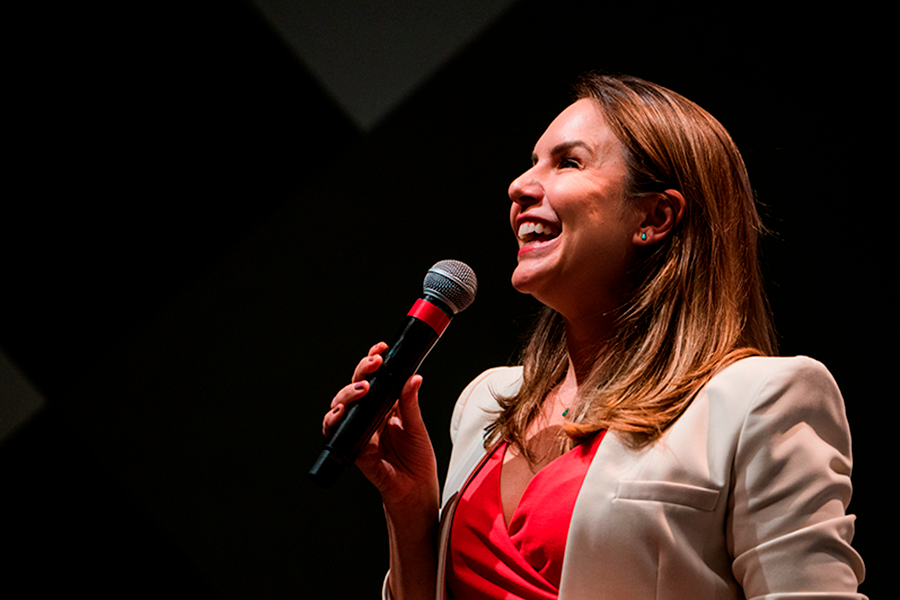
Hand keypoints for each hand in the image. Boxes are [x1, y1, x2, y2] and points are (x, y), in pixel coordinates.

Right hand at [323, 342, 439, 509]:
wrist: (415, 489)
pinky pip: (336, 431)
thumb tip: (413, 377)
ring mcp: (359, 429)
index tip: (381, 350)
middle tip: (374, 365)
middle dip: (362, 371)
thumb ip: (411, 403)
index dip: (373, 361)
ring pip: (342, 404)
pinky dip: (333, 421)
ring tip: (362, 390)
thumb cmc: (417, 459)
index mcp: (386, 405)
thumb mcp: (417, 426)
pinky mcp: (353, 446)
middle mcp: (370, 414)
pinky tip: (339, 413)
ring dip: (347, 394)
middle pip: (357, 386)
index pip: (376, 377)